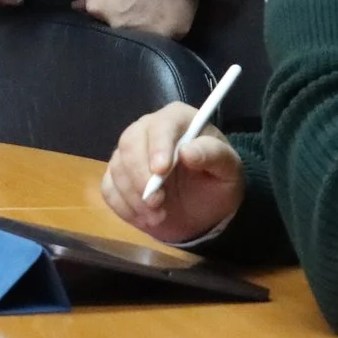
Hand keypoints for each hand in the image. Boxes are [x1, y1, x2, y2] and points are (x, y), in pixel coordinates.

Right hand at [101, 101, 243, 243]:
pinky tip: (145, 217)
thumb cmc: (217, 181)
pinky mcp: (117, 176)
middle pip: (129, 143)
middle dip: (140, 177)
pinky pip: (108, 188)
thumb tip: (188, 152)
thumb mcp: (229, 170)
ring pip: (117, 167)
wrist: (205, 208)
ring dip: (134, 197)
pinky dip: (124, 206)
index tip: (161, 172)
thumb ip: (213, 155)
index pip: (161, 125)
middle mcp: (148, 130)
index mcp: (177, 120)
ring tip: (158, 216)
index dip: (158, 146)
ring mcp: (129, 153)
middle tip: (157, 203)